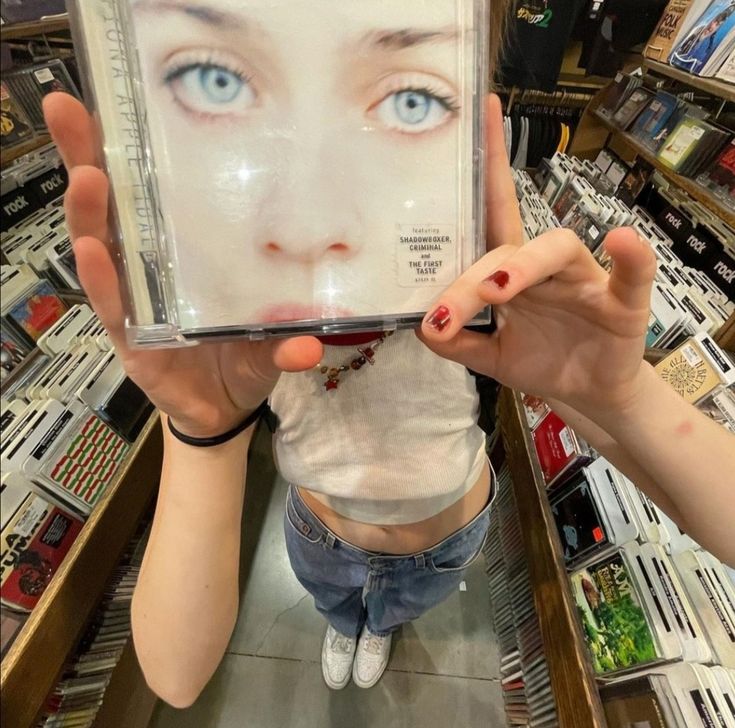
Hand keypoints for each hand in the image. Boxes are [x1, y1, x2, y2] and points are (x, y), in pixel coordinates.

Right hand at [43, 93, 321, 437]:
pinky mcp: (131, 342)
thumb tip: (310, 343)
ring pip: (102, 251)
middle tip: (73, 113)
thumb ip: (286, 333)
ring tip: (87, 176)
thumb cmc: (242, 358)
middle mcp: (153, 272)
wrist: (226, 410)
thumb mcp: (271, 338)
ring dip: (91, 214)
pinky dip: (106, 284)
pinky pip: (114, 309)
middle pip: (115, 209)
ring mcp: (136, 304)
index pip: (153, 196)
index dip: (129, 151)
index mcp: (186, 256)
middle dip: (89, 159)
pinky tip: (96, 255)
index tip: (112, 101)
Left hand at [417, 95, 656, 417]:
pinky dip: (631, 257)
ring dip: (525, 266)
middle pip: (509, 246)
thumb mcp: (489, 355)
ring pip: (556, 250)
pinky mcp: (620, 301)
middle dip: (477, 273)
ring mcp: (583, 279)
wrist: (586, 391)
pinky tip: (621, 240)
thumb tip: (422, 326)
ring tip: (498, 287)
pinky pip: (632, 274)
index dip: (487, 165)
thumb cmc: (539, 359)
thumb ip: (458, 341)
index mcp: (510, 272)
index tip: (481, 109)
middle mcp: (543, 266)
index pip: (493, 214)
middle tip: (451, 307)